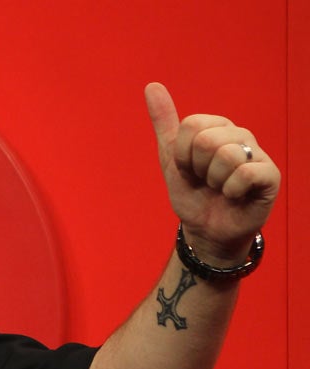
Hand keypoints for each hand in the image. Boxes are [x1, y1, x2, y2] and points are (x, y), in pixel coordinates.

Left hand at [145, 82, 279, 261]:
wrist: (205, 229)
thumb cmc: (193, 193)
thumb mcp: (171, 158)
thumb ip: (164, 123)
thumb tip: (151, 86)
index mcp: (217, 127)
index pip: (191, 125)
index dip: (182, 154)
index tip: (188, 169)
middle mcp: (240, 135)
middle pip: (206, 140)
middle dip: (197, 168)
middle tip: (205, 180)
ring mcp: (257, 154)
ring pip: (226, 156)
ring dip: (214, 181)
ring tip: (219, 188)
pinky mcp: (270, 176)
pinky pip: (244, 173)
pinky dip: (231, 191)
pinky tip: (233, 196)